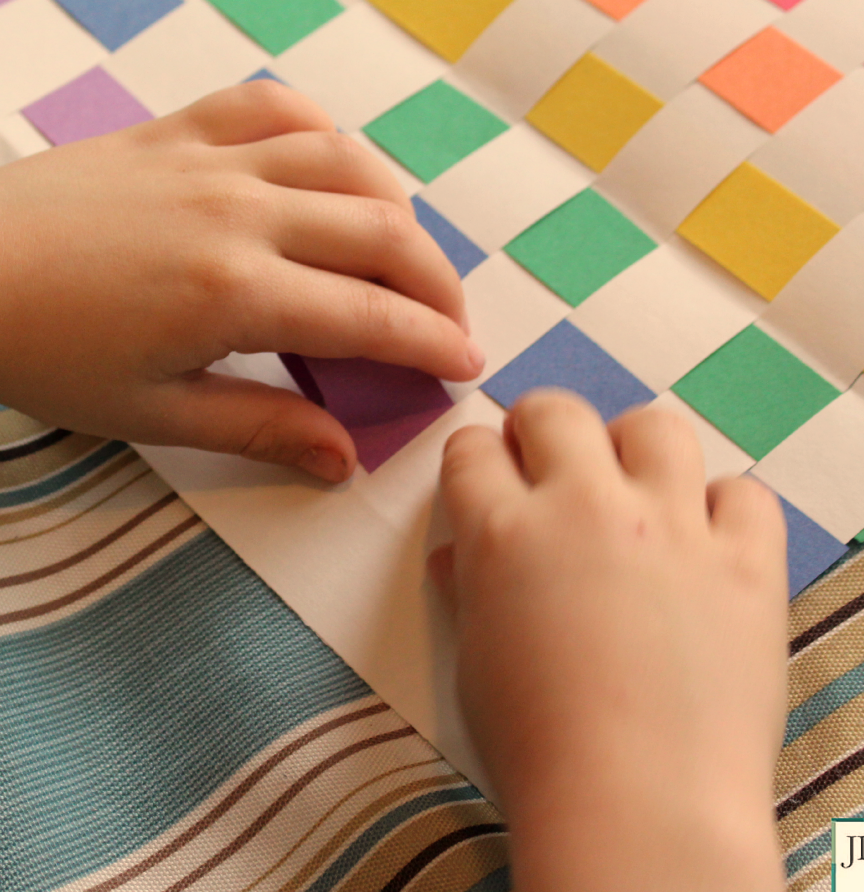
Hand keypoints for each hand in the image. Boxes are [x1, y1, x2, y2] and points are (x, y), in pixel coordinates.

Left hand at [0, 81, 482, 481]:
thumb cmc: (45, 350)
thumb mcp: (154, 414)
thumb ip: (261, 429)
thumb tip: (341, 459)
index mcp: (233, 292)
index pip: (371, 317)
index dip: (433, 344)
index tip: (466, 367)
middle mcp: (238, 214)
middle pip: (383, 233)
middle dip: (439, 284)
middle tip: (452, 325)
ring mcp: (211, 162)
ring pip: (347, 161)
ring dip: (399, 210)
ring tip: (408, 257)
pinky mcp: (181, 132)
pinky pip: (277, 108)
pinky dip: (326, 135)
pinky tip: (337, 172)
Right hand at [433, 391, 789, 891]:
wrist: (639, 808)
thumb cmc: (536, 749)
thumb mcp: (476, 663)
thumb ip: (469, 590)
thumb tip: (462, 553)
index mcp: (504, 533)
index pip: (473, 450)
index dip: (478, 460)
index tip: (492, 480)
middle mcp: (587, 506)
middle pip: (557, 411)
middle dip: (542, 429)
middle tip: (553, 473)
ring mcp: (675, 526)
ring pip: (656, 427)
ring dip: (635, 452)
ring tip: (639, 497)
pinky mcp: (748, 560)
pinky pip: (744, 494)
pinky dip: (724, 511)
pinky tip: (711, 551)